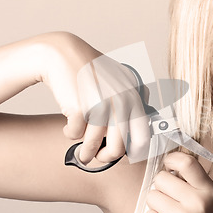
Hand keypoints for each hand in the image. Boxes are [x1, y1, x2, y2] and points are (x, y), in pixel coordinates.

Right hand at [37, 32, 149, 163]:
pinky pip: (74, 135)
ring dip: (85, 152)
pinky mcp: (80, 108)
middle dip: (105, 158)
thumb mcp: (121, 78)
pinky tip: (69, 126)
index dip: (133, 153)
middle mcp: (121, 103)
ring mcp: (102, 106)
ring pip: (93, 145)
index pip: (143, 137)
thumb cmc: (91, 69)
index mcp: (134, 98)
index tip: (123, 156)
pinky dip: (69, 134)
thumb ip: (136, 98)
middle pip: (118, 149)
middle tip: (98, 157)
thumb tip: (150, 121)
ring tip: (81, 152)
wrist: (62, 54)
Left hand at [144, 152, 212, 212]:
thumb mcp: (206, 199)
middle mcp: (199, 202)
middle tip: (171, 202)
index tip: (168, 167)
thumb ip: (192, 180)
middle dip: (160, 189)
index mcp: (208, 190)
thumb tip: (167, 160)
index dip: (171, 160)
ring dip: (156, 207)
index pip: (186, 162)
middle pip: (161, 179)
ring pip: (151, 197)